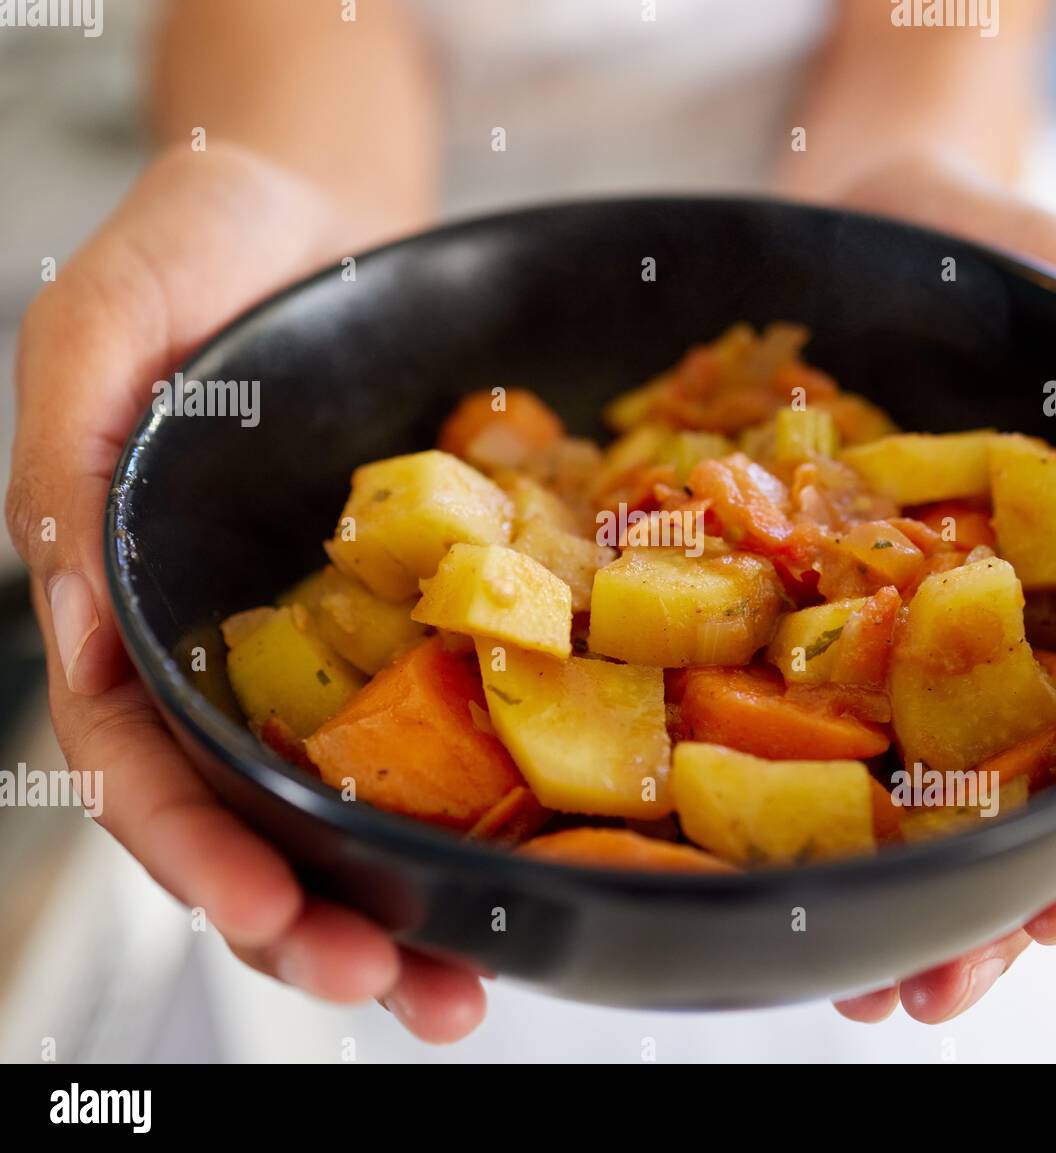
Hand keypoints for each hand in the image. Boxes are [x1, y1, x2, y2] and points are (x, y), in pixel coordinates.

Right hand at [6, 143, 483, 1043]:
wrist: (323, 213)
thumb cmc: (202, 247)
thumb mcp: (110, 322)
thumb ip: (69, 454)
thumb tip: (74, 613)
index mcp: (134, 605)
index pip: (143, 767)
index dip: (197, 852)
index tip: (273, 915)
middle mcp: (225, 648)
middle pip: (250, 821)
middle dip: (312, 922)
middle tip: (404, 993)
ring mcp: (321, 641)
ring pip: (344, 804)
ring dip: (398, 905)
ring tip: (464, 988)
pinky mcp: (411, 610)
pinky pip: (439, 719)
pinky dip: (474, 802)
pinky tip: (522, 860)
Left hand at [830, 154, 1055, 1023]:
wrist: (859, 213)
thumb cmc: (996, 254)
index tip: (1051, 918)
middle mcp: (962, 626)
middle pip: (982, 793)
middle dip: (964, 902)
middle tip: (925, 994)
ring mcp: (859, 619)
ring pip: (873, 778)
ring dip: (869, 889)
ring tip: (853, 982)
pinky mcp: (764, 594)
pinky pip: (753, 696)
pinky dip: (757, 786)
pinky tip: (746, 861)